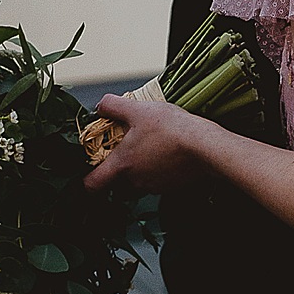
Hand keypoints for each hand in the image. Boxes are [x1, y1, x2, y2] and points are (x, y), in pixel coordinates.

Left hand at [82, 91, 201, 192]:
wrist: (206, 147)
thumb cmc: (172, 130)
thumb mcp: (137, 109)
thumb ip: (112, 106)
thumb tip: (100, 106)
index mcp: (122, 166)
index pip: (92, 185)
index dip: (87, 180)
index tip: (90, 169)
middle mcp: (136, 182)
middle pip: (116, 185)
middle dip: (117, 171)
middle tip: (124, 150)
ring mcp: (155, 187)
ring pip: (138, 184)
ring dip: (139, 170)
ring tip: (150, 148)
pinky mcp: (172, 187)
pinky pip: (158, 182)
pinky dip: (158, 171)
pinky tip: (167, 153)